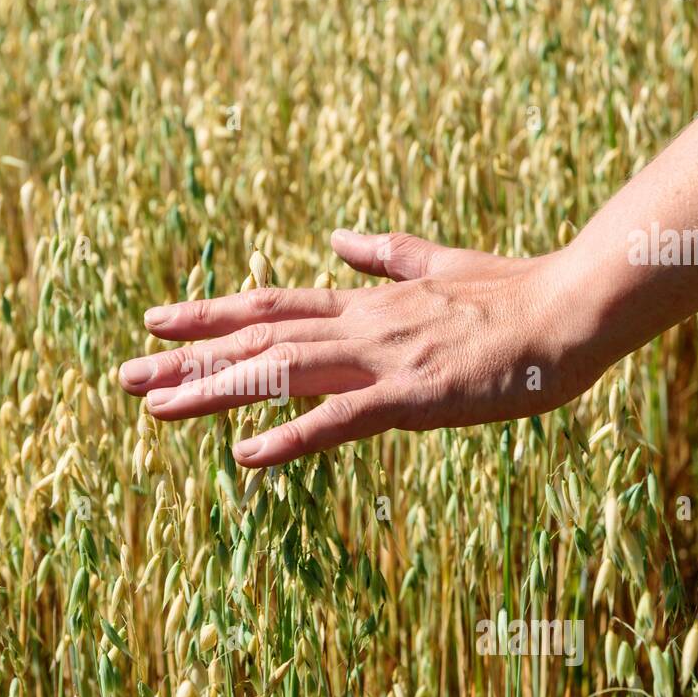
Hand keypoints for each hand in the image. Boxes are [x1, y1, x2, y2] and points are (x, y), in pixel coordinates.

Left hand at [118, 230, 602, 467]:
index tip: (157, 320)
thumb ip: (385, 255)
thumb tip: (337, 239)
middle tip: (124, 375)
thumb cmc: (515, 293)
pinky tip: (245, 457)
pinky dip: (290, 437)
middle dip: (187, 359)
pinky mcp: (414, 395)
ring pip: (281, 372)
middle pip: (257, 339)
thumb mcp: (440, 264)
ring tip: (154, 407)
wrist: (573, 308)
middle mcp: (360, 326)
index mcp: (365, 303)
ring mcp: (383, 359)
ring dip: (214, 391)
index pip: (270, 305)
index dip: (210, 314)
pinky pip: (340, 420)